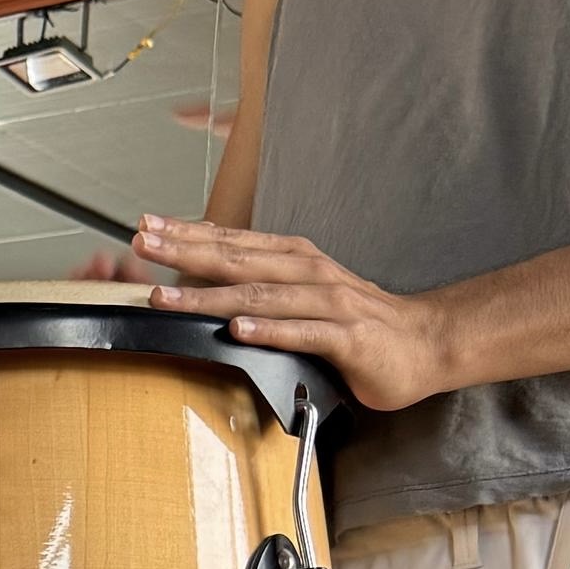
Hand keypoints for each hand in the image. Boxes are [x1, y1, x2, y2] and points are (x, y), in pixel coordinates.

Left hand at [126, 215, 453, 409]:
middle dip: (186, 250)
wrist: (425, 342)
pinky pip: (302, 333)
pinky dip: (268, 331)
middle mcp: (310, 273)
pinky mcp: (347, 338)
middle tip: (144, 243)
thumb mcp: (306, 292)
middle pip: (238, 259)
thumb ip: (264, 284)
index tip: (147, 226)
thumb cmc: (359, 322)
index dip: (189, 232)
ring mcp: (330, 303)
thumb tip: (210, 274)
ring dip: (211, 296)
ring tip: (169, 296)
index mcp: (296, 259)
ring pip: (261, 296)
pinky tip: (236, 330)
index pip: (234, 241)